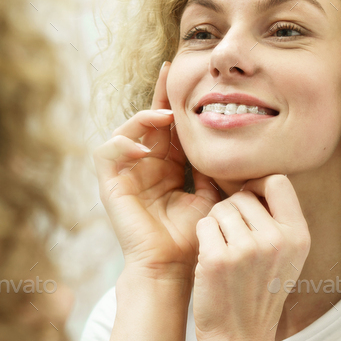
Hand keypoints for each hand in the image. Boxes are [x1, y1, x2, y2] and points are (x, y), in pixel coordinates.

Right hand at [93, 62, 220, 280]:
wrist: (172, 267)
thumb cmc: (193, 239)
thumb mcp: (211, 196)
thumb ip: (214, 169)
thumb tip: (233, 144)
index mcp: (169, 170)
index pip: (172, 130)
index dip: (177, 104)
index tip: (191, 79)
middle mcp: (145, 168)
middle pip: (148, 122)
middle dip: (160, 97)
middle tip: (172, 72)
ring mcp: (126, 176)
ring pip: (126, 130)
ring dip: (143, 118)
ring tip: (164, 117)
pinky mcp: (110, 186)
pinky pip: (107, 152)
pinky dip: (122, 142)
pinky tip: (143, 145)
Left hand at [192, 175, 310, 340]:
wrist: (240, 339)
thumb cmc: (258, 295)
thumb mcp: (286, 258)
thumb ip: (278, 222)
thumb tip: (256, 182)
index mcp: (298, 236)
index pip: (278, 181)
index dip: (258, 184)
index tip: (248, 200)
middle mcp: (276, 240)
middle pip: (243, 196)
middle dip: (232, 211)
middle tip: (232, 241)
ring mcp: (246, 249)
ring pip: (220, 209)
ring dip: (216, 226)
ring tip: (224, 253)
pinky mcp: (217, 258)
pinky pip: (204, 225)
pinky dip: (203, 238)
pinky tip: (211, 260)